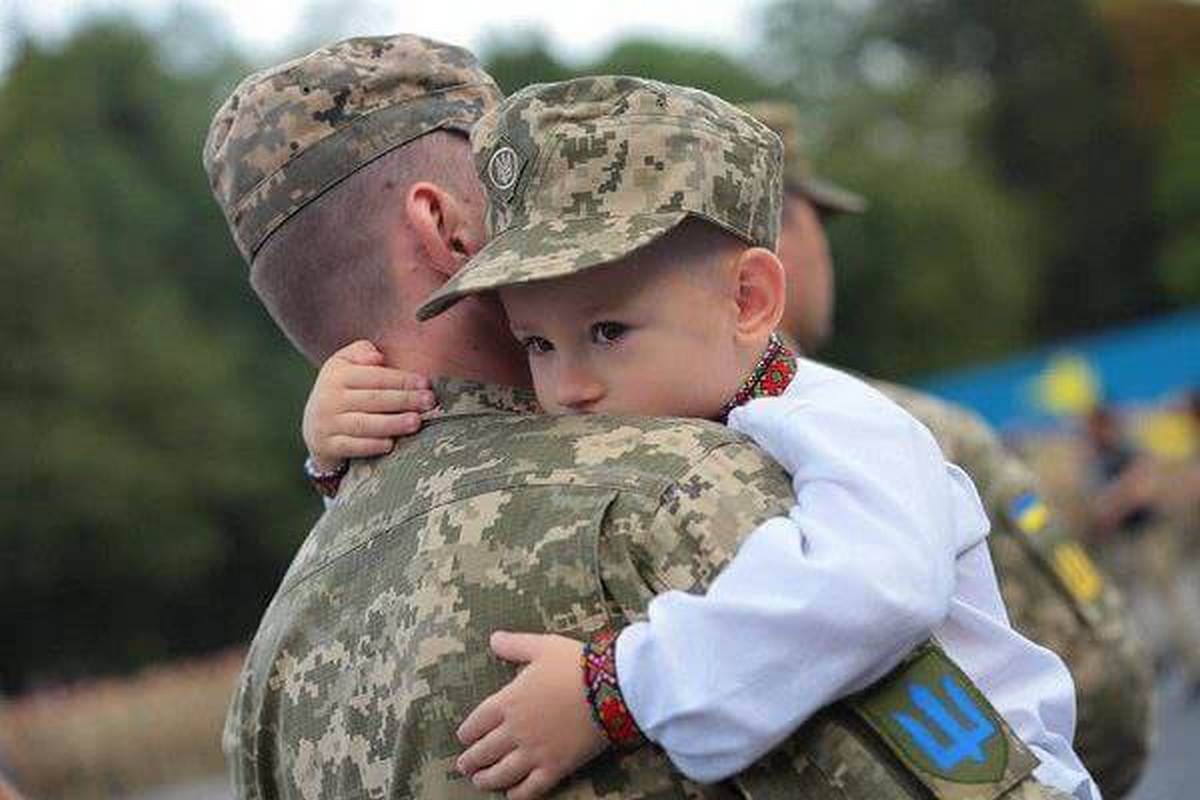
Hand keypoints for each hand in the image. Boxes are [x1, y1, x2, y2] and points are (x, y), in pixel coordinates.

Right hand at [301, 340, 435, 470]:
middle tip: (429, 402)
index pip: (374, 376)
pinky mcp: (328, 446)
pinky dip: (371, 445)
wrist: (316, 426)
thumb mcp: (345, 365)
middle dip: (404, 400)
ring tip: (416, 422)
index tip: (426, 383)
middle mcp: (328, 398)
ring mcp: (327, 424)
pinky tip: (391, 444)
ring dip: (392, 423)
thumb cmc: (343, 391)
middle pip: (373, 399)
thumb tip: (377, 356)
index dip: (401, 379)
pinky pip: (351, 447)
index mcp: (336, 375)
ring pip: (363, 424)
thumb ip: (361, 352)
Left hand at [456, 632, 608, 798]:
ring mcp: (534, 752)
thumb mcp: (541, 646)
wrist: (609, 687)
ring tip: (479, 782)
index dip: (467, 732)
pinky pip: (530, 788)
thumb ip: (515, 645)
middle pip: (484, 751)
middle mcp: (515, 730)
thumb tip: (493, 639)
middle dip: (471, 760)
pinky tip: (511, 795)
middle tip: (464, 765)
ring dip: (486, 779)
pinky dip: (517, 794)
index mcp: (508, 701)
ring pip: (501, 773)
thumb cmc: (575, 664)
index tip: (463, 738)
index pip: (477, 722)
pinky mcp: (556, 767)